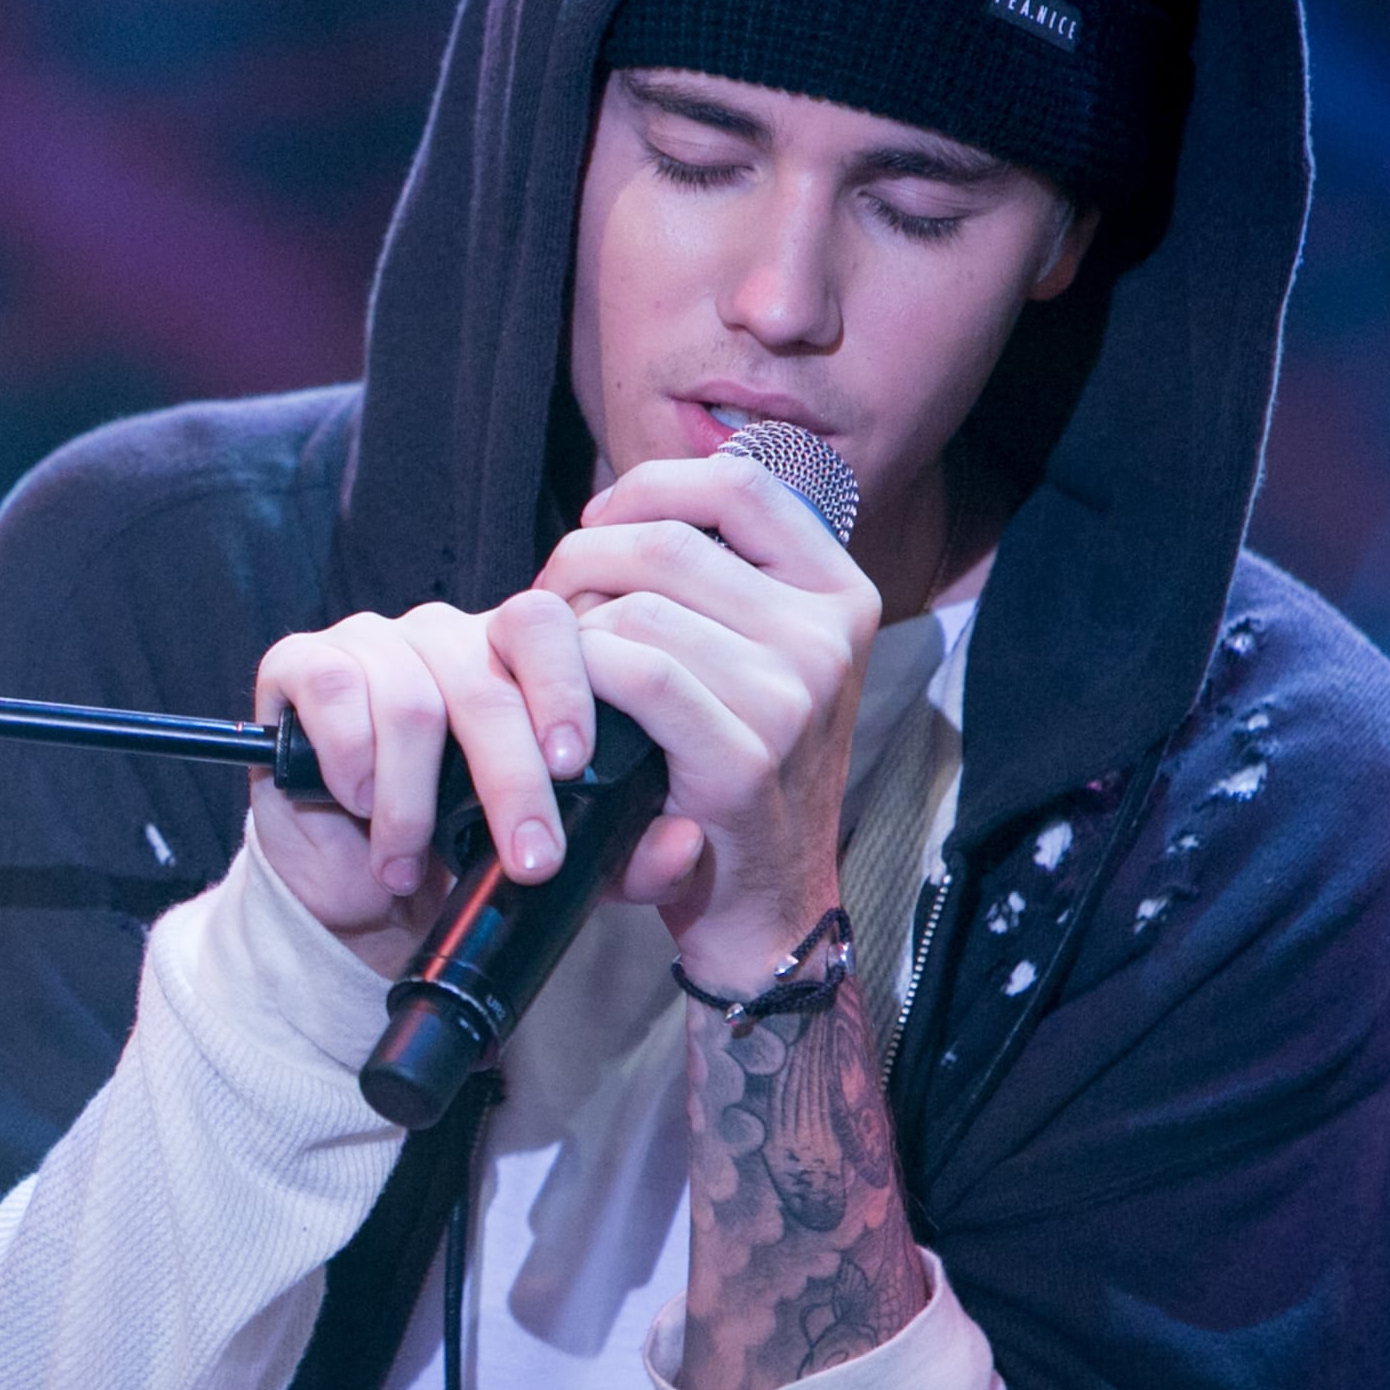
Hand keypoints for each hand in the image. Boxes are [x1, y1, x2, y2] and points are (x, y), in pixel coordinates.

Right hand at [250, 593, 592, 976]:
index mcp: (514, 660)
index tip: (575, 764)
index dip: (564, 687)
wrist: (351, 889)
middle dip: (509, 778)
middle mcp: (445, 637)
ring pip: (410, 699)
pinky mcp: (301, 662)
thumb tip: (685, 842)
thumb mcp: (556, 863)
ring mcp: (372, 643)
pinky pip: (336, 692)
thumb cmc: (460, 854)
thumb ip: (624, 857)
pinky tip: (358, 803)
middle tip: (525, 859)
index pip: (547, 626)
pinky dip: (352, 763)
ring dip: (413, 800)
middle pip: (484, 677)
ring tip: (409, 862)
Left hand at [536, 452, 879, 989]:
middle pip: (667, 543)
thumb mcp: (755, 658)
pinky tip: (566, 719)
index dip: (650, 487)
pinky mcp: (746, 754)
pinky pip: (635, 672)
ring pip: (638, 609)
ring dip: (571, 632)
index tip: (598, 524)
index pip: (740, 484)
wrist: (760, 905)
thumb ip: (717, 581)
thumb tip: (623, 505)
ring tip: (558, 674)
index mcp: (839, 594)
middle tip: (550, 614)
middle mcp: (829, 634)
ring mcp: (794, 693)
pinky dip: (580, 682)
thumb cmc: (729, 770)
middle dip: (583, 565)